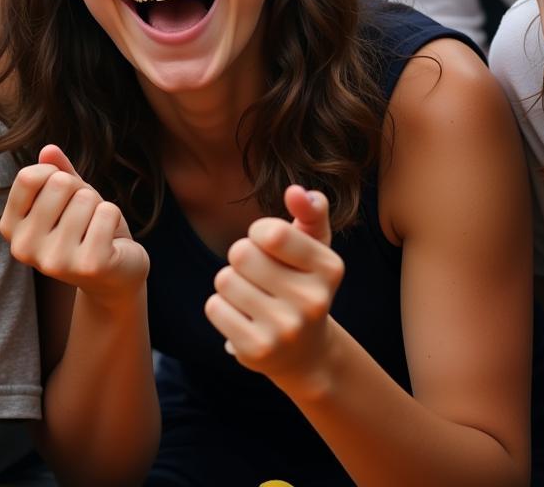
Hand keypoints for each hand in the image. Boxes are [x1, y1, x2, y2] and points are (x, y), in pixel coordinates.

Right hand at [0, 144, 148, 306]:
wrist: (113, 275)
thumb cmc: (86, 229)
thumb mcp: (68, 197)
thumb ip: (56, 172)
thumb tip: (49, 149)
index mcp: (11, 228)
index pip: (28, 176)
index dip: (53, 174)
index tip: (63, 194)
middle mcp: (24, 248)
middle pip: (59, 183)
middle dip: (80, 191)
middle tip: (84, 218)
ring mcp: (55, 261)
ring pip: (86, 197)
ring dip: (98, 206)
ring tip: (95, 230)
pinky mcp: (89, 265)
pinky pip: (107, 211)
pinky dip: (114, 216)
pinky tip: (109, 240)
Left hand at [204, 186, 344, 390]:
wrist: (304, 351)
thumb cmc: (302, 284)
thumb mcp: (314, 246)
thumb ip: (310, 212)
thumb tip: (295, 191)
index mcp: (329, 268)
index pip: (271, 232)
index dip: (259, 234)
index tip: (271, 248)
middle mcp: (313, 302)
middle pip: (241, 254)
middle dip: (242, 259)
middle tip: (260, 277)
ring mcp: (286, 330)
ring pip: (224, 280)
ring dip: (230, 283)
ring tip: (253, 298)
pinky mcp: (257, 351)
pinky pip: (214, 307)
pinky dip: (221, 308)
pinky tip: (243, 319)